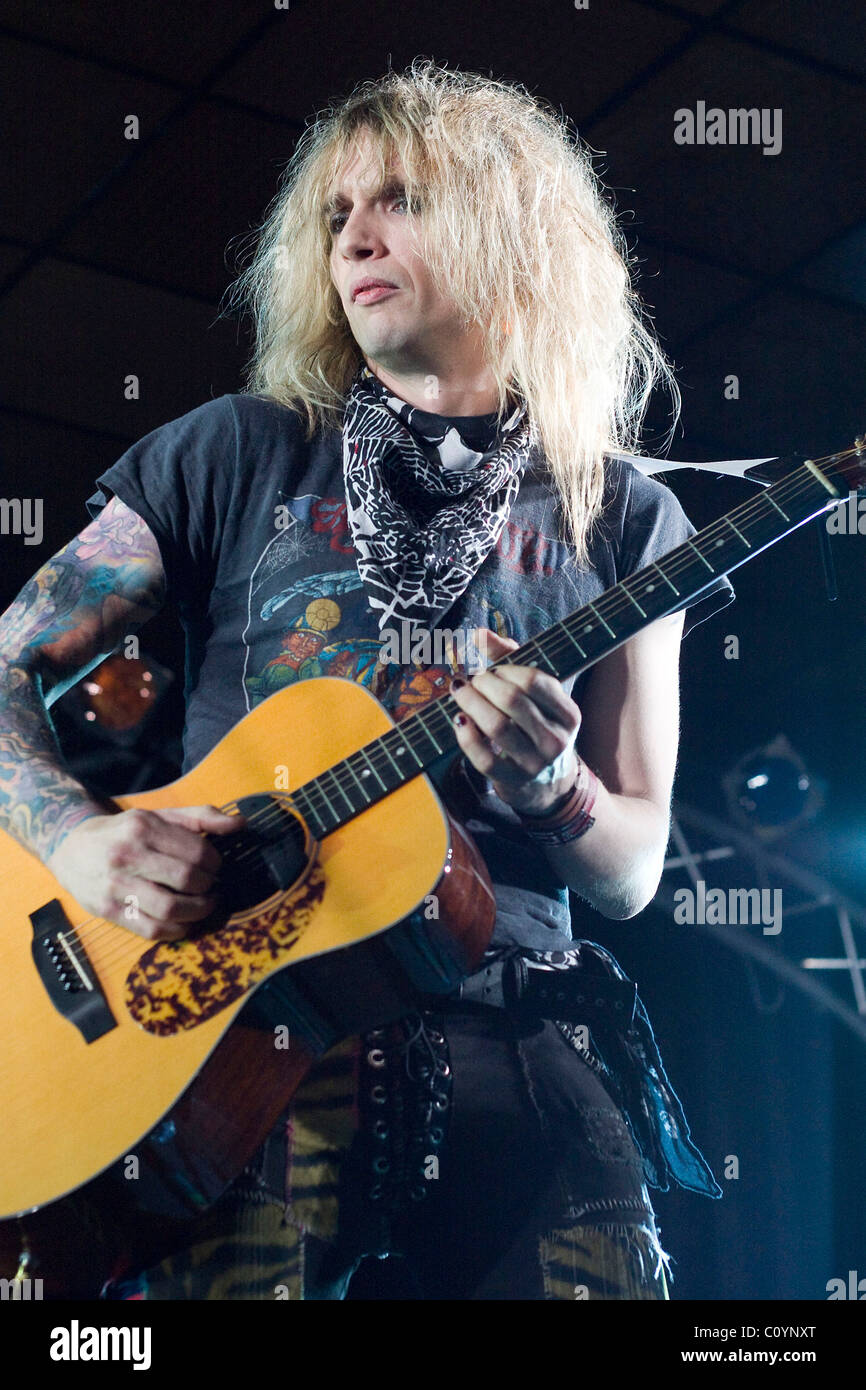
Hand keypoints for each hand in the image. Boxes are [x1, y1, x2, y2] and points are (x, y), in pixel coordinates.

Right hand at [46, 804, 243, 940]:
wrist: (70, 846)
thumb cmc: (124, 832)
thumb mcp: (158, 816)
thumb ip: (200, 817)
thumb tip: (239, 823)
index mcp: (143, 827)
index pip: (196, 851)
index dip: (216, 864)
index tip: (216, 868)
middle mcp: (127, 855)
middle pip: (186, 879)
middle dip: (208, 887)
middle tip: (211, 888)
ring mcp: (115, 885)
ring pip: (170, 909)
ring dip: (197, 912)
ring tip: (204, 906)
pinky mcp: (106, 910)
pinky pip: (150, 930)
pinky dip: (175, 931)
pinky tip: (183, 923)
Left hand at [449, 629, 580, 815]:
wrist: (546, 783)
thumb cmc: (535, 725)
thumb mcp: (535, 694)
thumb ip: (509, 657)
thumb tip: (478, 633)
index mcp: (569, 714)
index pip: (536, 681)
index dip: (507, 669)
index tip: (493, 670)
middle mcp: (556, 739)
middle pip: (513, 700)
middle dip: (484, 683)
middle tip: (471, 680)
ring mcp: (535, 763)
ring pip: (496, 726)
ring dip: (470, 703)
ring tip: (460, 692)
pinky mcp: (511, 780)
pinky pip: (483, 757)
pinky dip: (466, 735)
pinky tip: (459, 719)